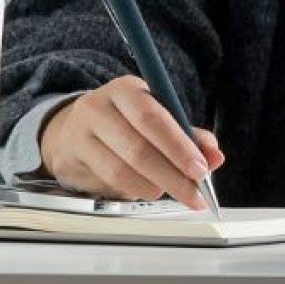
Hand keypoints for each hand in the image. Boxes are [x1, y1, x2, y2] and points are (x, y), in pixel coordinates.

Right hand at [36, 73, 224, 207]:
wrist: (70, 130)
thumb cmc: (124, 124)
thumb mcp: (156, 119)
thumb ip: (188, 136)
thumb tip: (215, 156)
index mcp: (126, 90)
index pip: (153, 117)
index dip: (179, 146)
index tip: (201, 169)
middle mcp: (98, 107)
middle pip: (138, 148)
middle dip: (172, 176)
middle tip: (193, 194)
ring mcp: (80, 133)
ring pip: (120, 170)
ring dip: (152, 187)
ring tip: (167, 192)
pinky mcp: (70, 158)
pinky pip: (106, 182)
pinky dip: (132, 191)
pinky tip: (144, 189)